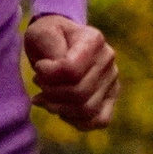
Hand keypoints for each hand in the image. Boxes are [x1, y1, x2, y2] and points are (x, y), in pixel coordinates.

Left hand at [25, 14, 117, 130]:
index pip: (71, 70)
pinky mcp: (111, 98)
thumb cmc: (48, 37)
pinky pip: (99, 120)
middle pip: (78, 92)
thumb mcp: (41, 32)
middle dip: (51, 93)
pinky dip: (76, 121)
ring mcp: (113, 80)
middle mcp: (108, 59)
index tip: (39, 66)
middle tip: (39, 83)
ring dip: (59, 108)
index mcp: (94, 39)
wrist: (58, 42)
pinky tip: (60, 110)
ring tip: (45, 97)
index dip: (49, 74)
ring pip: (87, 110)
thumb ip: (49, 46)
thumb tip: (57, 68)